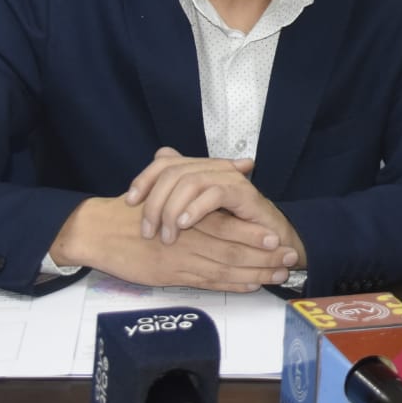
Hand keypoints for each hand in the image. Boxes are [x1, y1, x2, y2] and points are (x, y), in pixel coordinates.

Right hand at [50, 198, 295, 291]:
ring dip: (254, 272)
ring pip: (225, 268)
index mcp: (190, 214)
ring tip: (278, 274)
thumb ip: (200, 179)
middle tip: (290, 259)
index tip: (279, 237)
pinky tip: (250, 284)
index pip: (230, 225)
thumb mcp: (164, 185)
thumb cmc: (132, 208)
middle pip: (234, 249)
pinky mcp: (171, 275)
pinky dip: (231, 284)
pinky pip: (207, 282)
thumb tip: (241, 162)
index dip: (255, 234)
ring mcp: (181, 259)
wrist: (98, 230)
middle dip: (264, 256)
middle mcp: (190, 237)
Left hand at [125, 147, 298, 256]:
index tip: (129, 203)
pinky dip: (195, 209)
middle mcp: (214, 168)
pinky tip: (184, 225)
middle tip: (148, 231)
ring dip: (172, 210)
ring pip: (190, 180)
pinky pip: (214, 193)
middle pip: (173, 171)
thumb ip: (175, 196)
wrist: (272, 241)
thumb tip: (150, 175)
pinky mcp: (244, 193)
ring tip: (167, 235)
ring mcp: (230, 178)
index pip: (165, 161)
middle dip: (154, 202)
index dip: (144, 179)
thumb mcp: (196, 215)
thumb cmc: (232, 229)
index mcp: (201, 169)